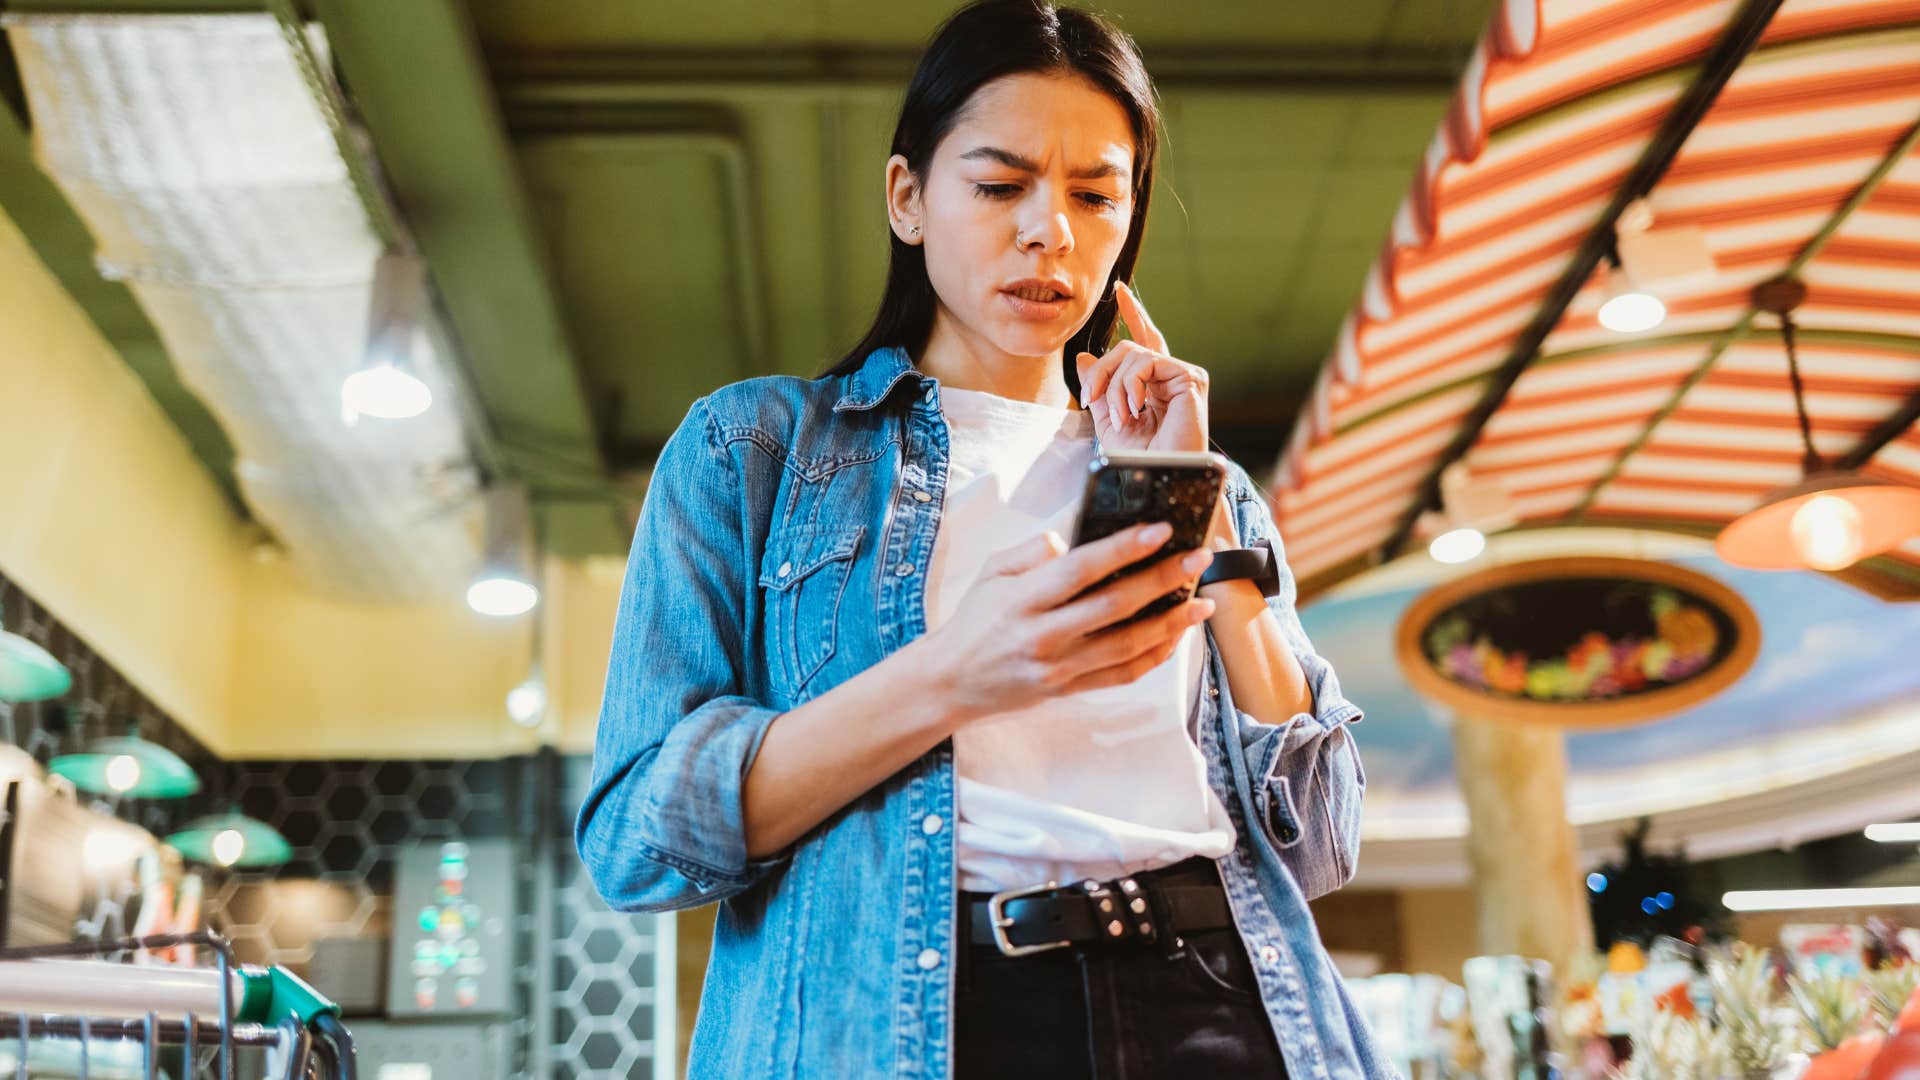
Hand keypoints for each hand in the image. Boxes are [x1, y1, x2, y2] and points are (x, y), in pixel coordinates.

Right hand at [920, 522, 1214, 724]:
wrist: (950, 682)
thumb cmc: (974, 621)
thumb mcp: (990, 573)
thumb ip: (1030, 552)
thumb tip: (1070, 540)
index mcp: (1023, 598)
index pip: (1082, 569)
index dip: (1125, 549)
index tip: (1161, 530)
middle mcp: (1044, 634)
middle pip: (1115, 605)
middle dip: (1163, 579)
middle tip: (1197, 557)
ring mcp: (1059, 666)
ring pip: (1127, 644)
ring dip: (1170, 621)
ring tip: (1202, 600)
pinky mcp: (1069, 689)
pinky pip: (1121, 674)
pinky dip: (1154, 656)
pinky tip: (1175, 636)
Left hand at [1075, 280, 1210, 453]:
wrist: (1156, 478)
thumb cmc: (1138, 459)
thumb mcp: (1107, 421)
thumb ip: (1098, 389)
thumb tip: (1084, 357)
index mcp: (1155, 385)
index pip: (1144, 342)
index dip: (1135, 313)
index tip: (1120, 290)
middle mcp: (1171, 376)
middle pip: (1128, 348)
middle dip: (1101, 371)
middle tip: (1090, 398)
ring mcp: (1183, 376)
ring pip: (1132, 353)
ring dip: (1114, 385)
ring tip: (1120, 415)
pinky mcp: (1190, 378)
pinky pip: (1146, 361)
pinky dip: (1130, 384)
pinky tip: (1135, 409)